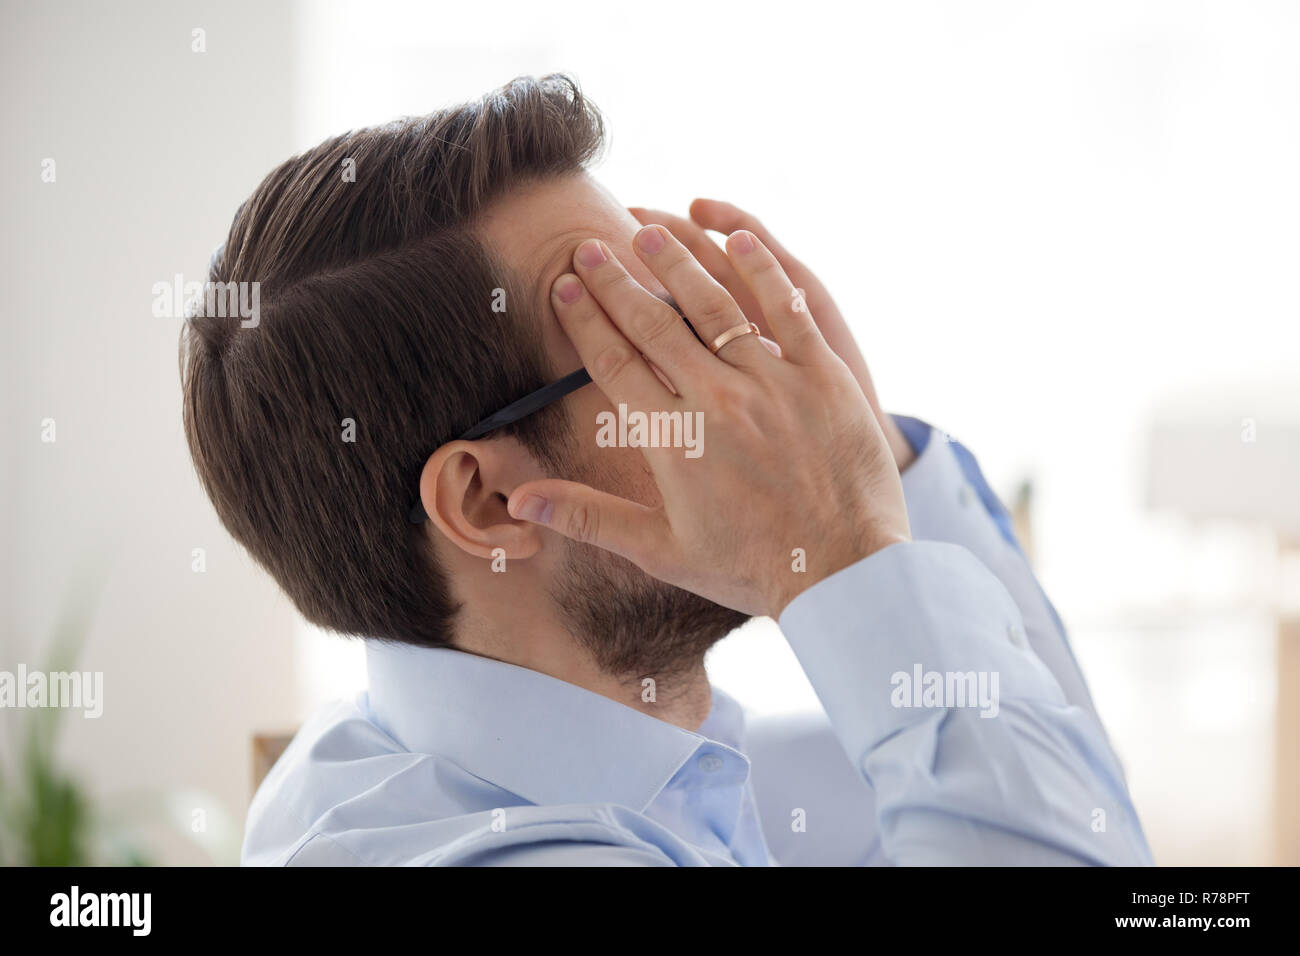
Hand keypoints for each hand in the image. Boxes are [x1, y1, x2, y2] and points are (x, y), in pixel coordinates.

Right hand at [507, 225, 910, 617]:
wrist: (842, 574)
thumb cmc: (751, 568)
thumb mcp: (661, 550)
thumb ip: (588, 517)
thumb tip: (520, 501)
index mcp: (672, 441)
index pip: (614, 363)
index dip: (585, 321)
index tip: (564, 288)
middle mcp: (716, 402)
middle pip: (653, 324)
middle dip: (616, 281)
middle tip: (591, 246)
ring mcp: (771, 384)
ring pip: (713, 306)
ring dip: (676, 264)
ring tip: (646, 232)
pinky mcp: (822, 376)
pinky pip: (787, 308)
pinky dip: (760, 270)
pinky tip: (736, 239)